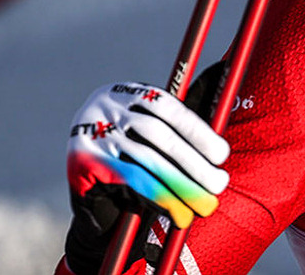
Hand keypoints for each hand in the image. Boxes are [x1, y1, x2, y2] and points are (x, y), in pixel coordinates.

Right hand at [67, 82, 229, 233]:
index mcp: (127, 93)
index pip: (169, 108)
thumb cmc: (133, 157)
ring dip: (182, 186)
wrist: (89, 193)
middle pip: (159, 136)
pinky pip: (129, 182)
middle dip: (194, 163)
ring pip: (147, 162)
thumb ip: (182, 124)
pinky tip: (179, 211)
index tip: (222, 155)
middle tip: (219, 184)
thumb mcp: (154, 133)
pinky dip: (158, 198)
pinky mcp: (81, 167)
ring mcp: (89, 136)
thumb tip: (222, 114)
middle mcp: (104, 108)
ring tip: (205, 204)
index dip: (198, 132)